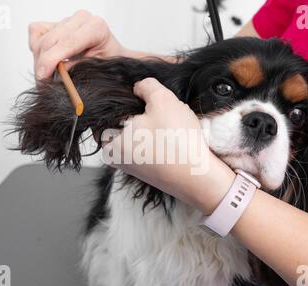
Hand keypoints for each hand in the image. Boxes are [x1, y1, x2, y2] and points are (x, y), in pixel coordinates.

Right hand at [28, 10, 126, 78]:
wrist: (111, 56)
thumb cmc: (108, 62)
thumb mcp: (97, 69)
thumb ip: (78, 68)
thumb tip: (58, 74)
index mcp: (95, 28)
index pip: (66, 43)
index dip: (50, 60)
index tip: (43, 76)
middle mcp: (81, 19)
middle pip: (50, 41)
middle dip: (43, 64)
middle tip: (43, 83)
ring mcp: (68, 20)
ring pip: (41, 40)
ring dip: (40, 60)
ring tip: (49, 74)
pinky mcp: (56, 22)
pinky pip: (36, 33)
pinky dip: (37, 48)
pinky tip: (48, 58)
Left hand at [102, 78, 234, 213]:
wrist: (198, 177)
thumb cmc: (176, 140)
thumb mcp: (162, 99)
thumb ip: (146, 86)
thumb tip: (139, 88)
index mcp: (109, 141)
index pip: (109, 111)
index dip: (128, 100)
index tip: (145, 101)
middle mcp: (115, 158)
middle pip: (126, 123)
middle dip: (144, 114)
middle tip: (162, 114)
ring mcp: (131, 167)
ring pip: (141, 134)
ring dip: (156, 127)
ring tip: (172, 127)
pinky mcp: (148, 172)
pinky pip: (151, 148)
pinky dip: (162, 141)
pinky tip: (175, 140)